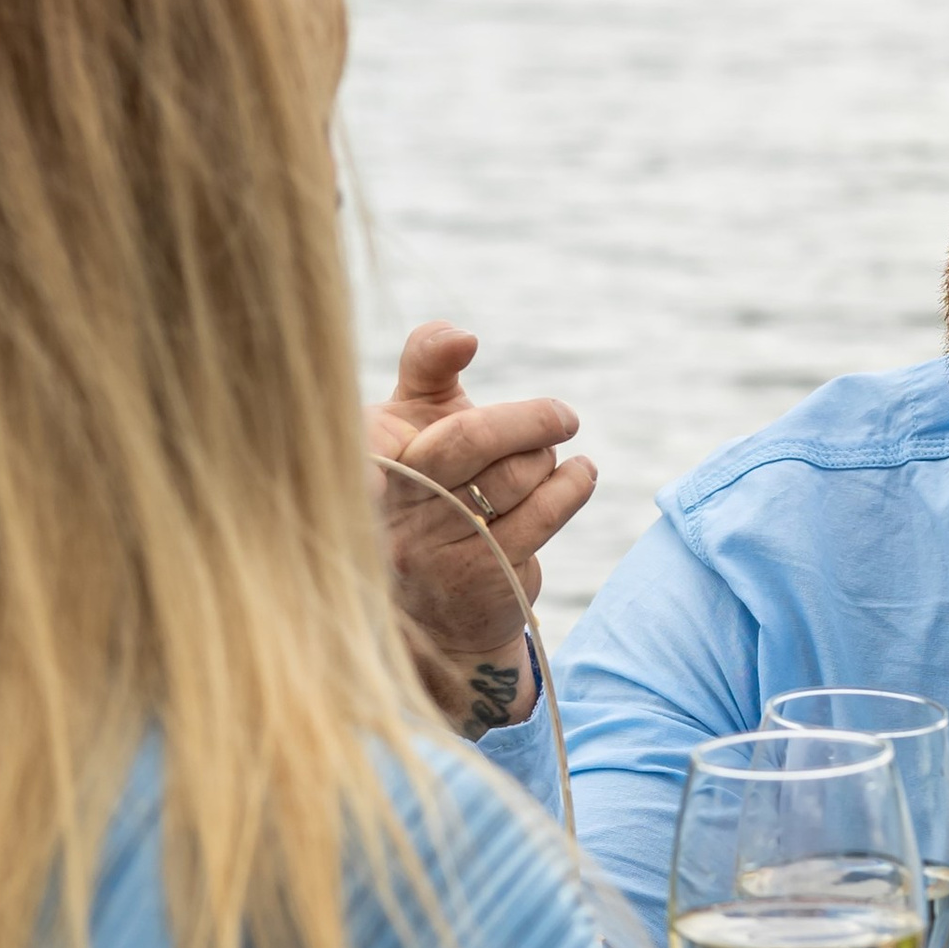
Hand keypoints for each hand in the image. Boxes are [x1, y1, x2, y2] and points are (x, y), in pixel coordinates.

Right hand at [368, 320, 597, 727]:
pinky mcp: (480, 578)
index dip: (414, 384)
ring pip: (513, 476)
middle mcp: (391, 506)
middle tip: (563, 416)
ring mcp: (432, 548)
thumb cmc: (432, 489)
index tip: (465, 347)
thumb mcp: (416, 423)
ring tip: (546, 460)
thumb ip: (428, 364)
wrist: (441, 611)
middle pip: (468, 439)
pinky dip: (572, 484)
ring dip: (544, 458)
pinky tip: (579, 474)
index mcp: (368, 456)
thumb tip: (459, 336)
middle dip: (528, 419)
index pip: (383, 418)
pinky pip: (544, 512)